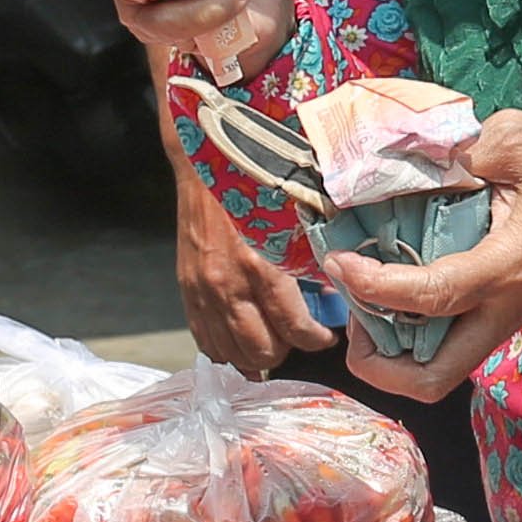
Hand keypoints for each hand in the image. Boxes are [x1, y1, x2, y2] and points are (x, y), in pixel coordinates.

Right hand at [171, 162, 331, 369]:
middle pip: (261, 352)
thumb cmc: (254, 185)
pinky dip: (225, 348)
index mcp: (261, 266)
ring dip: (254, 357)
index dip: (316, 341)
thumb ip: (312, 259)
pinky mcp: (187, 291)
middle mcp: (228, 286)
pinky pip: (205, 340)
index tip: (326, 337)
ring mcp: (203, 292)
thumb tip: (334, 292)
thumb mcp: (294, 218)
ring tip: (272, 344)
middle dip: (286, 352)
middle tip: (299, 339)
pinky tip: (241, 338)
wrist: (205, 164)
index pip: (294, 329)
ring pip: (230, 354)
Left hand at [315, 112, 521, 404]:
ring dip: (389, 351)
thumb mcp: (518, 138)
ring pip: (436, 372)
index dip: (375, 287)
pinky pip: (444, 346)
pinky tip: (392, 287)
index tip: (340, 260)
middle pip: (431, 379)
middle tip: (353, 311)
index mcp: (513, 264)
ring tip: (365, 298)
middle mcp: (506, 308)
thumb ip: (454, 150)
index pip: (434, 296)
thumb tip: (390, 162)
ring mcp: (504, 320)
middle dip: (377, 362)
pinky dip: (408, 332)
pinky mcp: (499, 317)